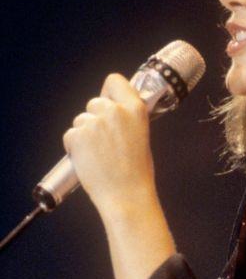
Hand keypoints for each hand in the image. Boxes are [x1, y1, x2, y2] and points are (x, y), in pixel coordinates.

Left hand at [62, 73, 155, 218]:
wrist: (126, 197)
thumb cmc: (136, 173)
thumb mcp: (141, 137)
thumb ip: (127, 119)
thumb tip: (113, 111)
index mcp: (135, 110)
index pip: (114, 81)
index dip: (109, 93)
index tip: (110, 103)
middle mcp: (114, 112)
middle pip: (95, 102)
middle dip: (96, 118)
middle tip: (104, 142)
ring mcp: (93, 123)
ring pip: (81, 120)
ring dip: (85, 134)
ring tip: (99, 156)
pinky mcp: (77, 136)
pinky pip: (71, 135)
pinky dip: (75, 147)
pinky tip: (90, 161)